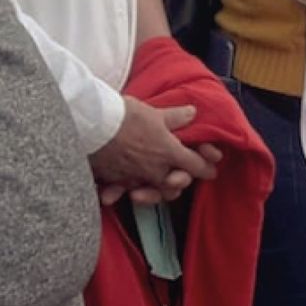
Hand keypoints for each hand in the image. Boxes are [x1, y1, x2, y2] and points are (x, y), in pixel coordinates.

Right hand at [90, 96, 221, 205]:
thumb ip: (176, 117)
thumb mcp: (154, 112)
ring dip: (159, 190)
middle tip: (180, 173)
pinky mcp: (117, 182)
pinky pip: (129, 192)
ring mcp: (136, 179)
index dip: (206, 167)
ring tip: (158, 182)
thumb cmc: (126, 116)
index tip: (211, 168)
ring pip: (155, 193)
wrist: (93, 125)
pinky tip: (129, 186)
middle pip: (176, 186)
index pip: (196, 166)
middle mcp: (155, 171)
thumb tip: (192, 113)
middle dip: (181, 181)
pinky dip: (130, 191)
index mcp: (169, 153)